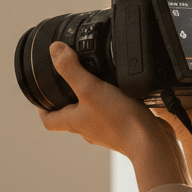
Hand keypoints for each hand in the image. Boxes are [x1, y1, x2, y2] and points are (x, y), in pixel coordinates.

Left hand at [39, 43, 189, 191]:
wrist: (150, 141)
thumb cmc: (119, 120)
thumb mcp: (90, 88)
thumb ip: (71, 69)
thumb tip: (54, 50)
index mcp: (74, 122)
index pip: (48, 120)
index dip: (41, 109)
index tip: (41, 96)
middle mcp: (87, 128)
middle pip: (70, 115)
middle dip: (67, 99)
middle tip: (69, 80)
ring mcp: (106, 130)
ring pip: (92, 114)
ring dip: (91, 99)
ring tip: (96, 80)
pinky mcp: (123, 127)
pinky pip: (113, 114)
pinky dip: (113, 102)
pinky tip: (122, 90)